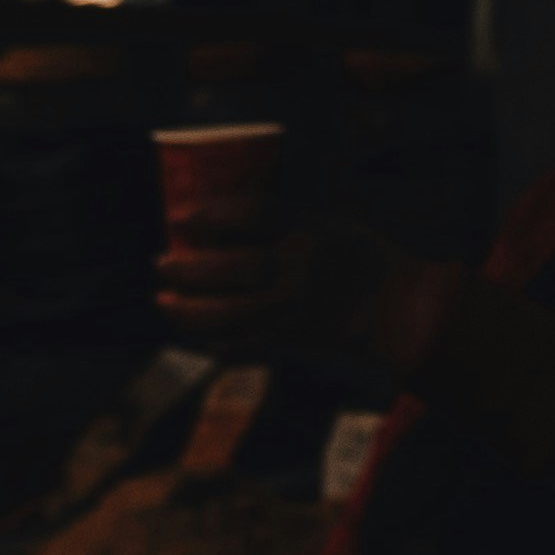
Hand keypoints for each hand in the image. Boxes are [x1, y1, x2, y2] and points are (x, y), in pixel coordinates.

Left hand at [162, 222, 431, 381]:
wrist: (397, 309)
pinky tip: (190, 335)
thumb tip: (224, 209)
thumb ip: (284, 216)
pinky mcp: (292, 340)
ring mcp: (296, 308)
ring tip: (160, 301)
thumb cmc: (359, 258)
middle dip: (189, 268)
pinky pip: (243, 346)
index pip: (254, 214)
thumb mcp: (330, 221)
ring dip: (188, 310)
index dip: (213, 213)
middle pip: (233, 267)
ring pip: (230, 313)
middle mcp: (302, 269)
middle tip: (158, 263)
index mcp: (312, 230)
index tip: (181, 216)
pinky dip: (212, 343)